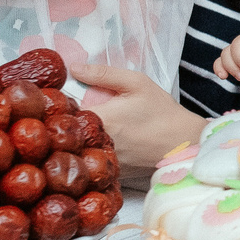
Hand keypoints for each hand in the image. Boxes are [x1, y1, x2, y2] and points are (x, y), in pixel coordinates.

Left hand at [67, 63, 203, 183]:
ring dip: (77, 137)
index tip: (55, 98)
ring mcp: (105, 160)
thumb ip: (103, 74)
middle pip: (68, 132)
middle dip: (65, 121)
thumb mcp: (137, 83)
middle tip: (68, 110)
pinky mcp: (112, 171)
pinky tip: (101, 141)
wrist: (184, 143)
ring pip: (80, 147)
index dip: (57, 105)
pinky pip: (94, 159)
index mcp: (101, 120)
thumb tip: (73, 67)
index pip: (64, 113)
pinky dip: (92, 150)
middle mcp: (99, 143)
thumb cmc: (162, 111)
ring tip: (84, 126)